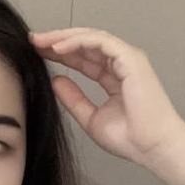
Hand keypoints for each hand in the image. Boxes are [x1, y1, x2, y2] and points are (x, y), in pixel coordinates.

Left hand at [29, 27, 184, 166]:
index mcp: (113, 76)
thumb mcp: (90, 117)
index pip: (83, 58)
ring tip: (41, 41)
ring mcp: (127, 59)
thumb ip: (74, 99)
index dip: (60, 52)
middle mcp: (121, 63)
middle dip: (57, 40)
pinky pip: (100, 43)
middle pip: (85, 43)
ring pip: (91, 38)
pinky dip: (78, 42)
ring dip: (64, 37)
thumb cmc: (130, 138)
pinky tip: (58, 47)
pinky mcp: (131, 59)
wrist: (152, 148)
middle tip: (33, 40)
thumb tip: (56, 80)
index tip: (37, 52)